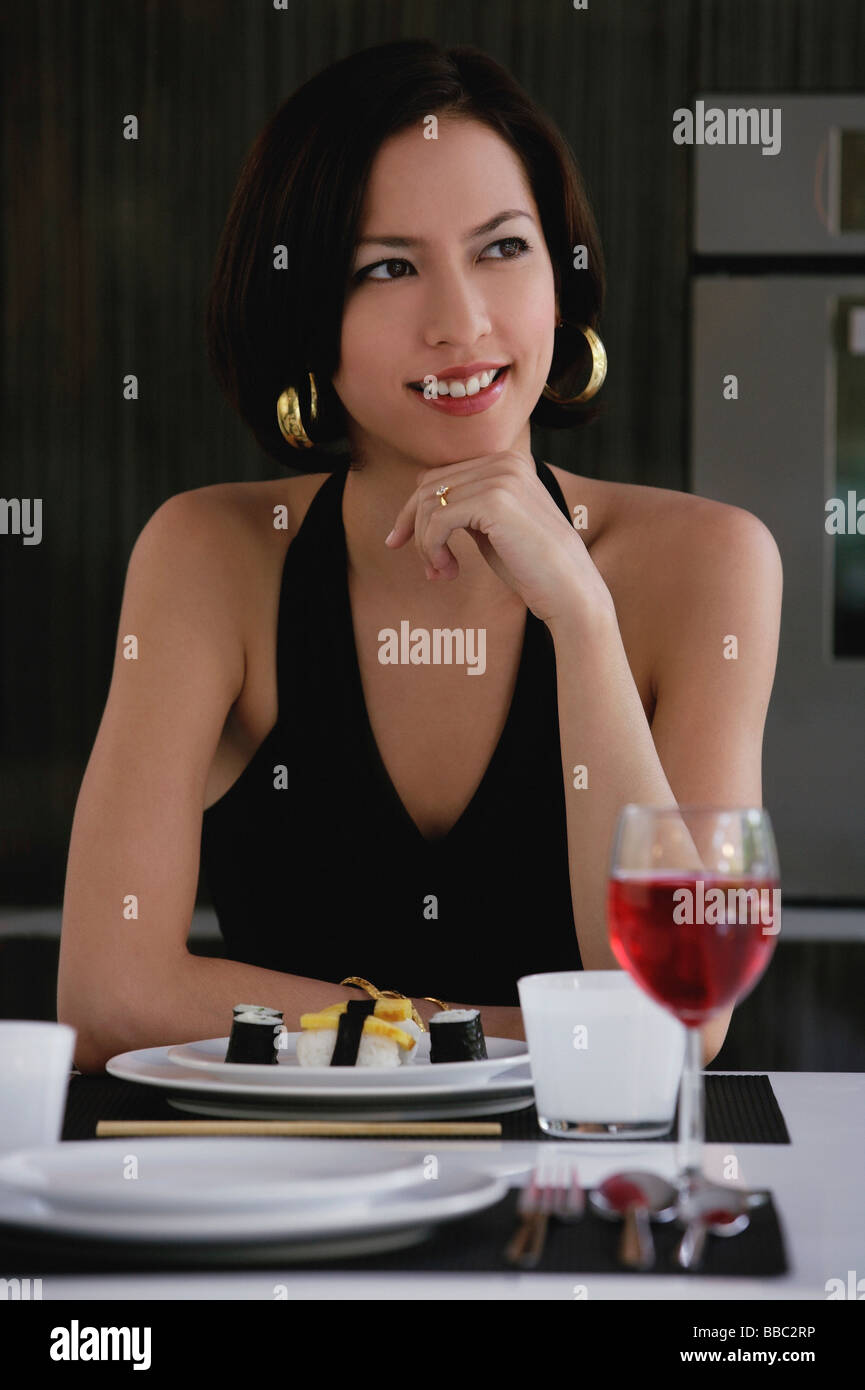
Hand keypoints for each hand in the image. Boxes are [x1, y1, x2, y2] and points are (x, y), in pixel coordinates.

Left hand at [385, 449, 613, 629]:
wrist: (570, 591)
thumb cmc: (531, 567)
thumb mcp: (491, 528)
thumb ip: (464, 509)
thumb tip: (417, 505)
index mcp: (507, 463)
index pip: (439, 477)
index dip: (414, 511)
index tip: (404, 543)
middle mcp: (505, 462)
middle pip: (429, 486)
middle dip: (416, 528)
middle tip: (429, 568)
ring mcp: (501, 478)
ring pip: (429, 504)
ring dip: (426, 545)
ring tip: (442, 572)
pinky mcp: (494, 501)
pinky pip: (438, 521)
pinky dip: (432, 548)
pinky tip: (449, 571)